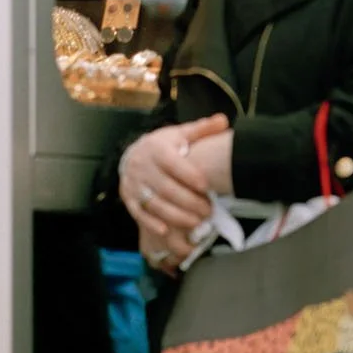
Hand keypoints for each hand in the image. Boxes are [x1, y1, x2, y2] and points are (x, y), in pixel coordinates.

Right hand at [120, 114, 229, 267]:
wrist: (132, 155)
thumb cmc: (164, 146)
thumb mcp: (180, 134)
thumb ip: (202, 129)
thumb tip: (223, 120)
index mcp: (156, 149)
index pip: (172, 163)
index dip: (189, 175)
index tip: (206, 186)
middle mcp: (142, 167)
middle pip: (166, 188)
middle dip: (188, 201)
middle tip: (209, 211)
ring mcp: (134, 185)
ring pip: (154, 203)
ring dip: (175, 216)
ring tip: (197, 222)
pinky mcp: (129, 199)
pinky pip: (139, 213)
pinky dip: (152, 223)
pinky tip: (166, 232)